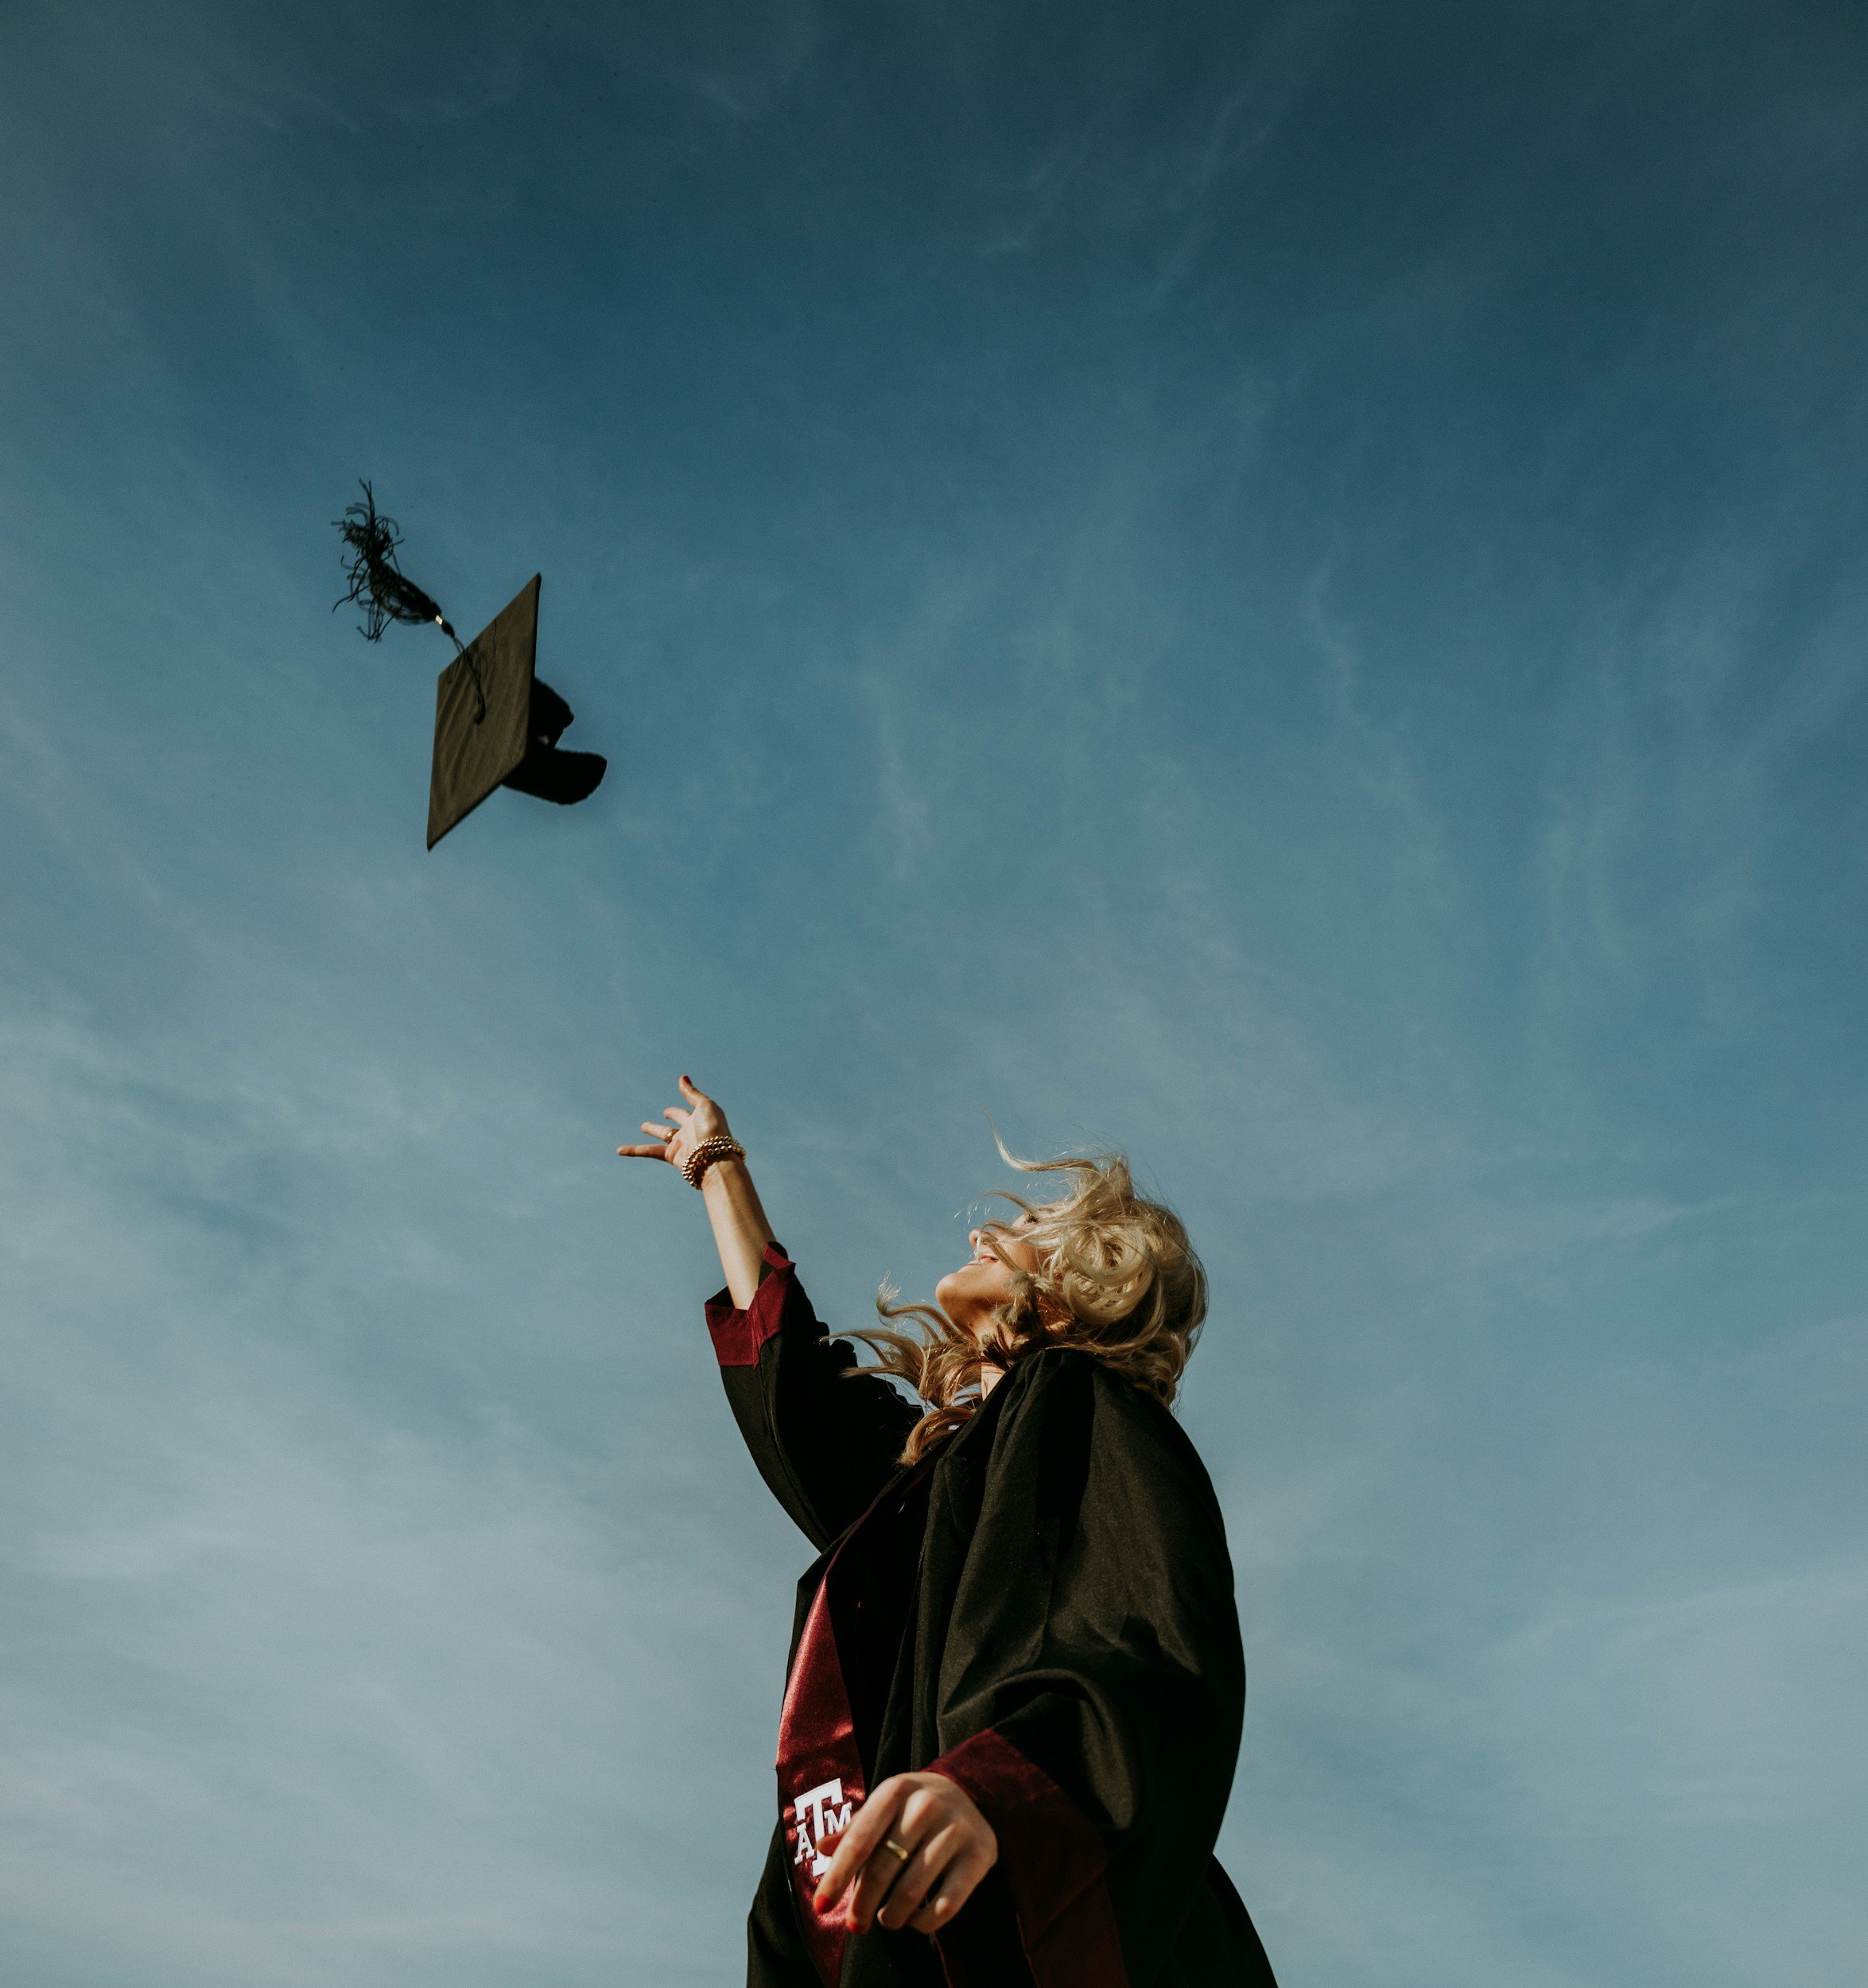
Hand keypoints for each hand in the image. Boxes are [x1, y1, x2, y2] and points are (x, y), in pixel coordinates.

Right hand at [616, 1075, 731, 1176]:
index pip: (686, 1112)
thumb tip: (682, 1077)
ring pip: (662, 1136)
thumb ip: (692, 1093)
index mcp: (699, 1119)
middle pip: (677, 1123)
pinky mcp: (672, 1156)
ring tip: (643, 1126)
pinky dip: (634, 1150)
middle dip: (672, 1116)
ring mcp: (681, 1144)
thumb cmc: (713, 1130)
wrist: (714, 1158)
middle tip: (665, 1113)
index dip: (679, 1109)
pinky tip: (620, 1150)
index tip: (670, 1108)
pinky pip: (649, 1151)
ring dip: (653, 1131)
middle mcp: (690, 1132)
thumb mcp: (705, 1106)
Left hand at [812, 1772, 997, 1936]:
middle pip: (882, 1870)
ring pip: (911, 1892)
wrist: (973, 1793)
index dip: (837, 1877)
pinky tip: (914, 1920)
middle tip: (855, 1925)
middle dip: (862, 1905)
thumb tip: (822, 1849)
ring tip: (886, 1918)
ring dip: (891, 1916)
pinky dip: (923, 1923)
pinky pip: (946, 1905)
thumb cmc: (915, 1805)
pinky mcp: (979, 1855)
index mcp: (896, 1791)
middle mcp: (926, 1806)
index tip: (820, 1906)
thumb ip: (855, 1828)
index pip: (859, 1841)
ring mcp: (954, 1830)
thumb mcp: (885, 1804)